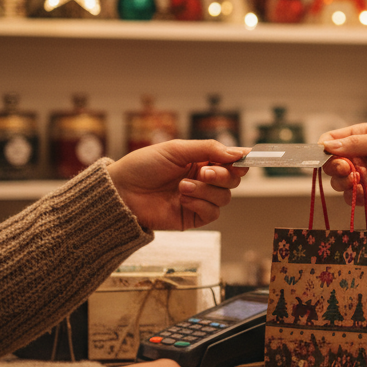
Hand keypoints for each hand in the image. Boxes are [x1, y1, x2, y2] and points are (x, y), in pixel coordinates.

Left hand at [107, 139, 247, 229]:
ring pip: (224, 197)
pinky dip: (200, 204)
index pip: (230, 161)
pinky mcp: (192, 217)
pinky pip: (212, 213)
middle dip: (223, 175)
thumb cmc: (142, 166)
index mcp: (200, 160)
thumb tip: (239, 152)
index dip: (240, 161)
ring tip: (182, 187)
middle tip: (204, 172)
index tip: (246, 159)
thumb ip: (209, 149)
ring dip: (206, 190)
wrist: (121, 192)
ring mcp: (198, 199)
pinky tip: (183, 198)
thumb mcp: (176, 149)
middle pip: (233, 180)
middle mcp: (202, 180)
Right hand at [318, 123, 366, 224]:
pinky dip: (355, 196)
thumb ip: (357, 143)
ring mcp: (362, 177)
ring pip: (338, 182)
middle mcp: (358, 157)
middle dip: (334, 166)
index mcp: (361, 137)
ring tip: (357, 180)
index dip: (324, 148)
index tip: (324, 153)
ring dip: (343, 182)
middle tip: (346, 169)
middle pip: (331, 163)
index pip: (332, 141)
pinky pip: (351, 198)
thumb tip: (327, 146)